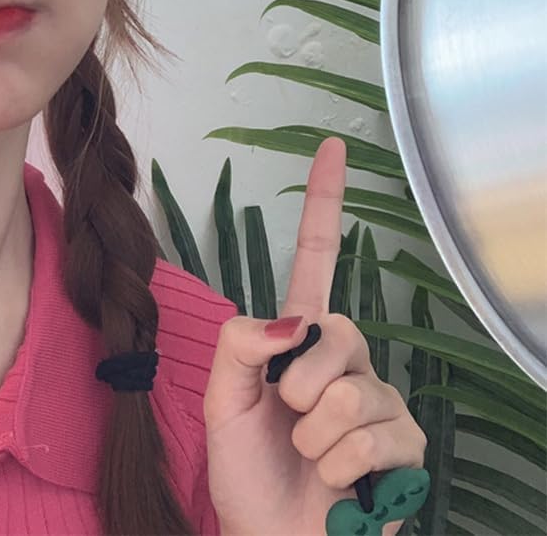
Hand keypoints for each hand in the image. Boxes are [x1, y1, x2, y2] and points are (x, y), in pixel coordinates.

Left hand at [203, 137, 426, 535]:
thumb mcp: (222, 402)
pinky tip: (338, 481)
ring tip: (310, 456)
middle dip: (298, 381)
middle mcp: (342, 359)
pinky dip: (343, 463)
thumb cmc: (246, 474)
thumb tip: (295, 321)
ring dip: (316, 433)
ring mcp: (377, 399)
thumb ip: (241, 344)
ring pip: (351, 388)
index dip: (321, 202)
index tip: (329, 145)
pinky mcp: (404, 444)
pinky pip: (376, 432)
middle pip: (333, 329)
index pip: (315, 258)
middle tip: (287, 418)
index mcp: (296, 340)